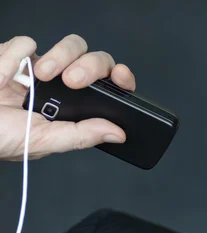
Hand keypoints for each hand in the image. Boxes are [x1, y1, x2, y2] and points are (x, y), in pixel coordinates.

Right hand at [0, 34, 135, 160]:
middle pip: (96, 59)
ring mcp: (42, 68)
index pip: (110, 87)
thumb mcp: (43, 142)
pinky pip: (27, 43)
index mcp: (76, 107)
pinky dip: (15, 58)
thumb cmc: (0, 137)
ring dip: (59, 56)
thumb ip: (81, 135)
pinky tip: (5, 76)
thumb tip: (117, 133)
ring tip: (41, 76)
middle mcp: (64, 86)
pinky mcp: (16, 55)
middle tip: (73, 81)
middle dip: (89, 65)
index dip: (121, 78)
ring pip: (72, 45)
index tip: (121, 77)